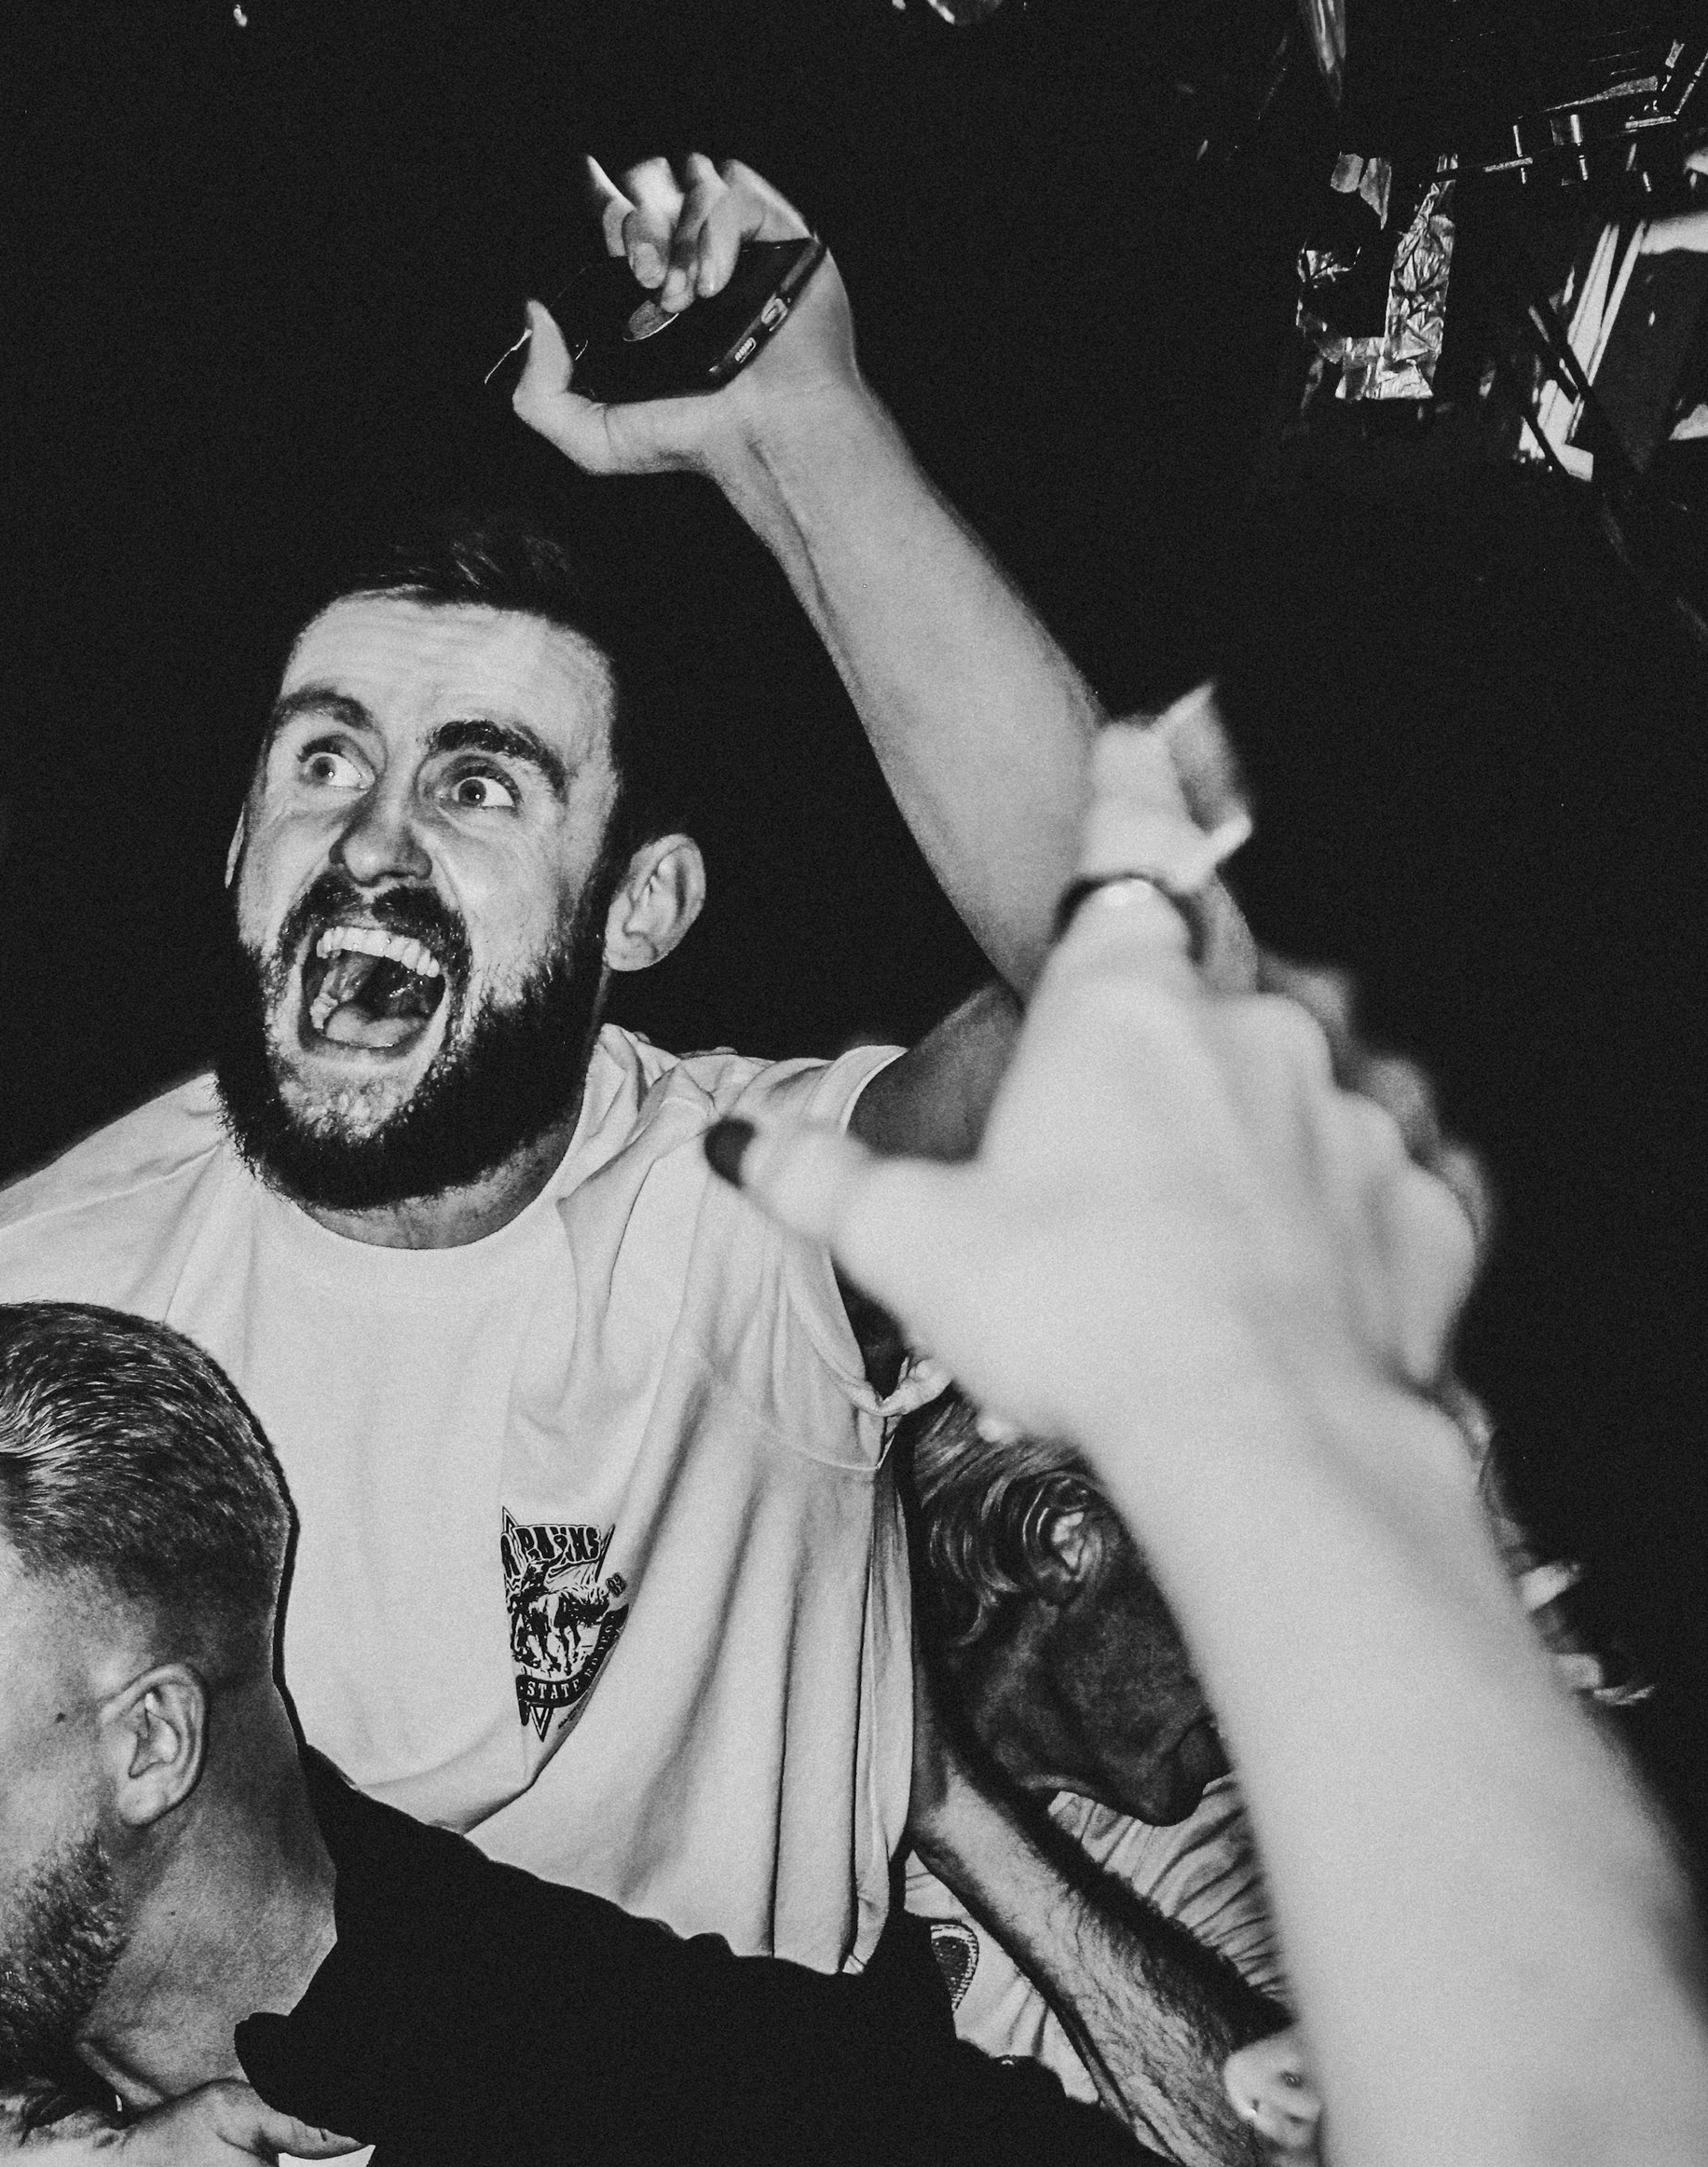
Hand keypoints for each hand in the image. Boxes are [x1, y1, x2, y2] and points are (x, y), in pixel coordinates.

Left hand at [514, 151, 858, 486]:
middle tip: (646, 279)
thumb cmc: (697, 439)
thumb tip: (533, 315)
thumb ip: (541, 394)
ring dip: (676, 233)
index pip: (614, 210)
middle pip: (646, 183)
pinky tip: (715, 283)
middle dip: (635, 225)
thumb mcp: (595, 439)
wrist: (767, 436)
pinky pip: (733, 190)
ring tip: (685, 298)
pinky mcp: (775, 230)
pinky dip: (714, 231)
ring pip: (690, 177)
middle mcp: (689, 253)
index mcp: (648, 284)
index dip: (599, 198)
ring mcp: (735, 239)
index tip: (597, 221)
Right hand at [708, 721, 1484, 1463]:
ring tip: (1205, 1261)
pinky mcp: (1429, 1200)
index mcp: (1126, 1005)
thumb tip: (738, 1144)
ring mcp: (1358, 1107)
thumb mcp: (913, 1249)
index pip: (1128, 843)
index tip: (1145, 733)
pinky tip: (1307, 1284)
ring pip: (1310, 1096)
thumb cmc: (1080, 1323)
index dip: (1131, 784)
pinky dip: (1356, 1223)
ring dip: (1265, 1152)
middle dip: (1173, 1073)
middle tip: (1118, 1189)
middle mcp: (1257, 1027)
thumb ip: (819, 1182)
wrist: (1255, 1433)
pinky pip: (1397, 1185)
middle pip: (1213, 1004)